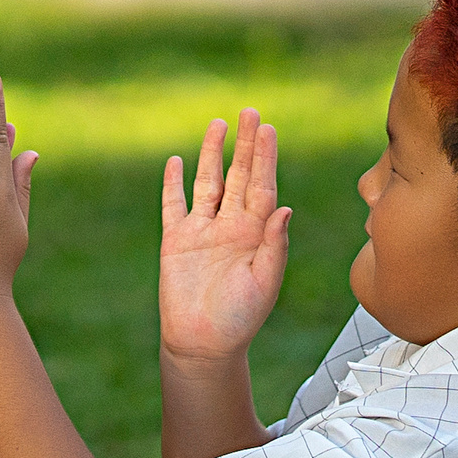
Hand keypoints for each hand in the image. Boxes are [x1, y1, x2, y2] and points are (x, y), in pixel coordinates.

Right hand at [160, 111, 289, 365]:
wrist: (204, 343)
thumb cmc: (241, 318)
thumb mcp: (265, 282)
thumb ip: (275, 245)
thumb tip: (284, 209)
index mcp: (256, 234)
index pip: (262, 186)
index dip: (265, 158)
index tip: (269, 130)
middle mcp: (231, 226)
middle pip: (239, 176)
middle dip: (245, 146)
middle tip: (250, 113)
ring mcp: (202, 231)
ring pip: (208, 183)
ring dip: (212, 154)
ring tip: (218, 125)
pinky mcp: (175, 241)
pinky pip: (174, 205)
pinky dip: (173, 184)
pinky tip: (175, 161)